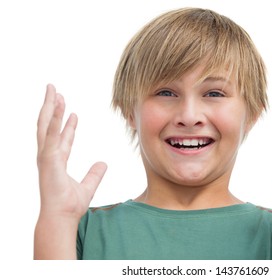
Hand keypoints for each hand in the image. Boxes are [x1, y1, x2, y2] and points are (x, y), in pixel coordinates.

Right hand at [37, 84, 106, 219]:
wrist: (62, 217)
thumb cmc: (70, 206)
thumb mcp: (88, 186)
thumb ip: (95, 174)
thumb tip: (104, 164)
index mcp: (57, 161)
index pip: (62, 138)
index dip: (67, 125)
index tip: (72, 112)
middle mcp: (49, 155)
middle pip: (49, 126)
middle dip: (51, 108)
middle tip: (54, 91)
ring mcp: (46, 155)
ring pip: (46, 124)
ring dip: (50, 106)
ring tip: (53, 90)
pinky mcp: (48, 157)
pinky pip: (52, 133)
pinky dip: (55, 118)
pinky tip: (58, 104)